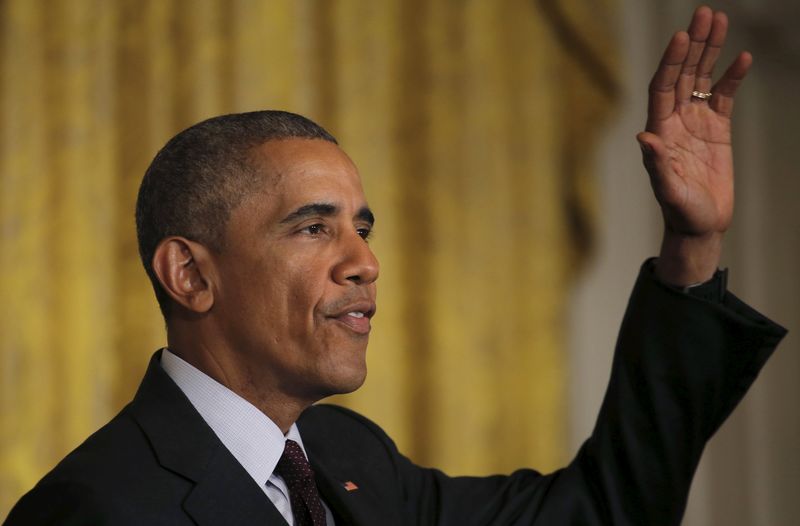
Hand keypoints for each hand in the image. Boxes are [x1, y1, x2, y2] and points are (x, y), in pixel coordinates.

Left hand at [638, 6, 751, 285]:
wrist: (699, 226)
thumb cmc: (679, 212)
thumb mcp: (668, 191)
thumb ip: (657, 165)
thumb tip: (644, 138)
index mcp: (660, 131)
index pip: (663, 87)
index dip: (671, 62)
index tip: (681, 36)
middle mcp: (675, 121)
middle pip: (682, 74)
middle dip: (693, 45)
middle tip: (704, 12)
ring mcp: (695, 123)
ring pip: (701, 79)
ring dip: (709, 51)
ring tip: (719, 20)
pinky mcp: (716, 130)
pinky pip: (723, 96)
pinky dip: (731, 77)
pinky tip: (742, 58)